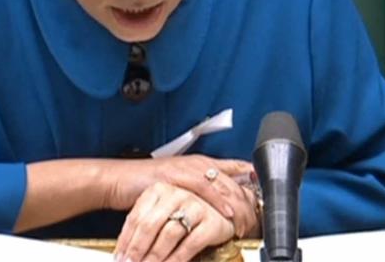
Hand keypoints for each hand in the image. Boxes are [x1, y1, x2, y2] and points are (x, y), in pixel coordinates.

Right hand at [103, 155, 252, 222]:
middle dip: (248, 201)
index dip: (252, 180)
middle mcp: (198, 163)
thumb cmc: (146, 186)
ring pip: (223, 184)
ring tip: (246, 222)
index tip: (265, 195)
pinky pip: (204, 188)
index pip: (236, 168)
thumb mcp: (180, 188)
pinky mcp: (177, 176)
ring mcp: (188, 168)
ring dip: (237, 204)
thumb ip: (200, 194)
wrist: (119, 181)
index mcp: (201, 164)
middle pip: (234, 180)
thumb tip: (220, 207)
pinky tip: (226, 213)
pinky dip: (217, 201)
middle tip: (256, 220)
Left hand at [114, 182, 235, 261]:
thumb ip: (144, 225)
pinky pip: (190, 244)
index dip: (125, 241)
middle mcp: (176, 193)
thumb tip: (123, 252)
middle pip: (149, 225)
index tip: (118, 258)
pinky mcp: (211, 221)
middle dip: (137, 250)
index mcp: (158, 189)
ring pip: (169, 234)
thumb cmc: (185, 212)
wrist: (222, 207)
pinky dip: (176, 259)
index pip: (136, 217)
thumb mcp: (160, 212)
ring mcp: (195, 205)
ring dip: (155, 257)